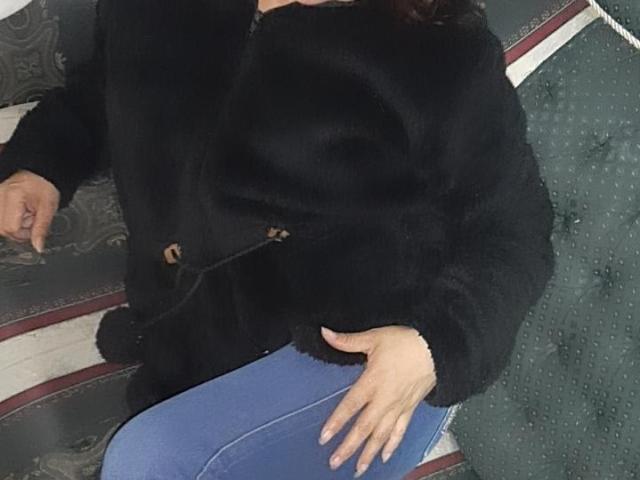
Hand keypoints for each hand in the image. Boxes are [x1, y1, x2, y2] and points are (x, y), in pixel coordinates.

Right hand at [0, 170, 59, 252]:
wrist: (39, 173)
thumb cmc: (44, 187)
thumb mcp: (48, 208)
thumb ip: (42, 229)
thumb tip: (38, 248)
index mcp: (12, 196)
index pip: (11, 228)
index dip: (25, 232)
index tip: (35, 224)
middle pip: (2, 228)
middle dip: (19, 229)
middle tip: (31, 218)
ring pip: (0, 225)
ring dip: (13, 224)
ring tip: (24, 213)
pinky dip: (8, 220)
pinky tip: (17, 213)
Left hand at [318, 325, 436, 477]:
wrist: (438, 348)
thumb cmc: (407, 342)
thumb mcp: (374, 337)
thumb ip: (348, 341)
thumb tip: (326, 334)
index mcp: (372, 381)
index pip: (350, 406)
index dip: (337, 422)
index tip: (325, 437)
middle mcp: (384, 399)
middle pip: (364, 428)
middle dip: (348, 447)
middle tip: (335, 462)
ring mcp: (398, 406)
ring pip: (381, 435)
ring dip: (368, 453)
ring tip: (357, 469)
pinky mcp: (410, 408)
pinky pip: (400, 431)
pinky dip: (391, 445)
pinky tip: (384, 457)